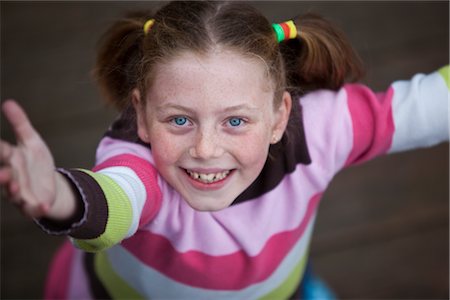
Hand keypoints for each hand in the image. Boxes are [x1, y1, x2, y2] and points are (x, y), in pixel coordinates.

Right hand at [0, 100, 74, 218]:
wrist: (50, 185)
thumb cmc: (36, 162)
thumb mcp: (32, 141)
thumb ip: (20, 124)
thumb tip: (8, 102)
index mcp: (11, 158)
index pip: (0, 151)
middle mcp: (11, 176)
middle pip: (2, 175)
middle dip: (0, 175)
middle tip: (2, 172)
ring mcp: (19, 193)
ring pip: (12, 194)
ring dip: (13, 190)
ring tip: (15, 186)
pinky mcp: (32, 205)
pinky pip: (32, 209)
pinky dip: (36, 209)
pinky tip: (43, 207)